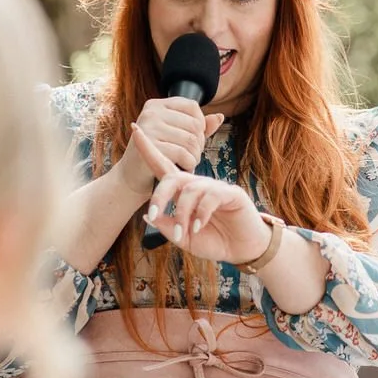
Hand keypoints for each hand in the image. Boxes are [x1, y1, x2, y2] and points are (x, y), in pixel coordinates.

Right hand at [113, 98, 225, 196]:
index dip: (201, 124)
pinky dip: (189, 164)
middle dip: (199, 144)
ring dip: (195, 156)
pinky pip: (183, 153)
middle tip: (191, 155)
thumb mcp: (177, 137)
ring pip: (191, 140)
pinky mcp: (150, 145)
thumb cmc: (158, 155)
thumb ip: (198, 127)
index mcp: (157, 105)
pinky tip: (183, 168)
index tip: (195, 139)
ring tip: (188, 162)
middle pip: (194, 124)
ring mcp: (149, 127)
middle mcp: (151, 112)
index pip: (192, 107)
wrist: (132, 177)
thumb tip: (220, 117)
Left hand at [131, 123, 271, 264]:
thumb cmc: (214, 240)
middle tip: (153, 212)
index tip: (134, 129)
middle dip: (159, 194)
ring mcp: (215, 188)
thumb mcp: (184, 238)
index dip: (149, 149)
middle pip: (173, 178)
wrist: (243, 249)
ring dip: (182, 214)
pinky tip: (199, 226)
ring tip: (184, 233)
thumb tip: (148, 215)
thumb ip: (167, 227)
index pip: (163, 167)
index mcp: (184, 193)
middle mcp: (198, 186)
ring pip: (190, 190)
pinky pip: (210, 197)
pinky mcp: (231, 194)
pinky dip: (201, 213)